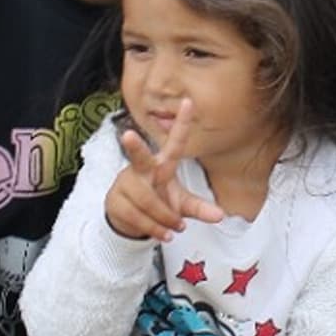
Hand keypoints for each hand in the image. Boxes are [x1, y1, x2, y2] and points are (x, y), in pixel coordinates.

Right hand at [106, 99, 224, 240]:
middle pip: (139, 157)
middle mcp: (142, 169)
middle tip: (128, 135)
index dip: (182, 124)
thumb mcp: (181, 205)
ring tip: (174, 229)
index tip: (189, 102)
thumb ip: (199, 208)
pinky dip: (154, 229)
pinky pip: (137, 216)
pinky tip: (163, 234)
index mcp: (162, 165)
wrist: (129, 219)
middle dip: (134, 147)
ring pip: (147, 201)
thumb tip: (220, 215)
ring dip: (164, 219)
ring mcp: (126, 183)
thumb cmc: (159, 202)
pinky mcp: (115, 199)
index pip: (174, 142)